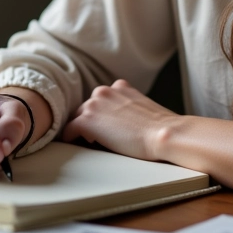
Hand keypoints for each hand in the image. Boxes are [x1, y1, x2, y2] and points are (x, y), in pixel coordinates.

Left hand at [61, 79, 176, 160]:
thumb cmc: (160, 127)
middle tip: (98, 138)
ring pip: (78, 118)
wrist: (163, 133)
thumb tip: (123, 120)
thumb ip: (129, 107)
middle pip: (87, 108)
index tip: (105, 127)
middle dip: (92, 122)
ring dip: (84, 130)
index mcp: (120, 87)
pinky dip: (70, 138)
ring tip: (92, 143)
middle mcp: (104, 91)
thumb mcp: (143, 107)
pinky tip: (75, 145)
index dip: (103, 115)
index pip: (102, 100)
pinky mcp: (86, 121)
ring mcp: (94, 105)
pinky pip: (69, 130)